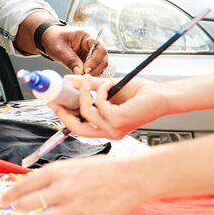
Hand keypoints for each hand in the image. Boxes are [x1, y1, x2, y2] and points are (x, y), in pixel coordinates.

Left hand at [0, 155, 150, 214]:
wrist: (132, 178)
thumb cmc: (103, 170)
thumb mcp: (73, 166)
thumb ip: (52, 177)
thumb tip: (31, 187)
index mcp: (57, 172)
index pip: (23, 185)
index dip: (9, 195)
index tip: (1, 201)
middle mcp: (61, 189)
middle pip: (27, 204)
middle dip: (19, 209)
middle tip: (17, 211)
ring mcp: (73, 207)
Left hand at [40, 26, 107, 75]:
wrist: (48, 38)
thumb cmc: (54, 39)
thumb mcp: (59, 48)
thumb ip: (70, 59)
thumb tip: (80, 72)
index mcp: (87, 36)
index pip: (99, 48)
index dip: (95, 60)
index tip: (86, 69)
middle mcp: (92, 45)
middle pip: (103, 58)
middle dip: (95, 69)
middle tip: (83, 76)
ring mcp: (91, 53)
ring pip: (100, 65)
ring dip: (93, 73)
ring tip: (80, 77)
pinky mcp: (88, 61)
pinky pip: (93, 69)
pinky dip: (89, 74)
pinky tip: (80, 77)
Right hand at [49, 74, 166, 139]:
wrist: (160, 95)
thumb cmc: (139, 94)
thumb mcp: (107, 90)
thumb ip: (88, 88)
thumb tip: (68, 81)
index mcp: (105, 129)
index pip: (78, 128)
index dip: (63, 116)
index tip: (53, 103)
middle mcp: (109, 133)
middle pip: (76, 128)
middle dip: (64, 112)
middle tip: (58, 97)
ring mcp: (113, 129)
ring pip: (85, 113)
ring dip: (86, 92)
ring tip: (93, 81)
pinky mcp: (118, 121)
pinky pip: (98, 103)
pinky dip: (101, 90)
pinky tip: (109, 85)